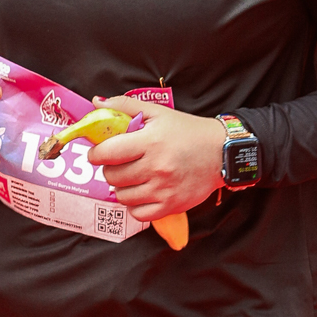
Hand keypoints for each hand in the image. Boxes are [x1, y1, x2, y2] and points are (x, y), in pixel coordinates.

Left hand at [88, 95, 224, 220]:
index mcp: (150, 141)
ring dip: (122, 187)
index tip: (97, 153)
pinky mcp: (171, 205)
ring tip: (132, 177)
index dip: (96, 154)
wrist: (221, 153)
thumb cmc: (188, 132)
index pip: (108, 152)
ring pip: (122, 196)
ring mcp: (163, 189)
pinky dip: (135, 205)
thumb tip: (97, 103)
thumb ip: (125, 106)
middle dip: (109, 169)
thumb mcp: (158, 113)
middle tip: (118, 163)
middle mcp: (156, 167)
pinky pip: (138, 213)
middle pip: (112, 176)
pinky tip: (141, 193)